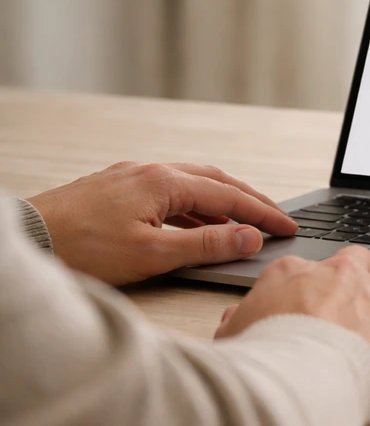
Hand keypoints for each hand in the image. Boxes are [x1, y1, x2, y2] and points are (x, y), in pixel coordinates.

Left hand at [28, 161, 297, 285]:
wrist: (24, 241)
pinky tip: (194, 227)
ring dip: (221, 204)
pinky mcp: (115, 190)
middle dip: (249, 200)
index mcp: (163, 182)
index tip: (287, 227)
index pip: (229, 197)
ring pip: (191, 186)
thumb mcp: (153, 254)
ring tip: (241, 226)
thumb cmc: (79, 248)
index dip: (263, 214)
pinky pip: (169, 193)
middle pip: (215, 181)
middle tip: (274, 219)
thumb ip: (206, 245)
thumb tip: (249, 237)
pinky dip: (193, 208)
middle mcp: (149, 172)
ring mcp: (130, 178)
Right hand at [215, 245, 369, 412]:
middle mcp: (344, 275)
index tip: (321, 307)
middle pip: (363, 262)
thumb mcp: (234, 339)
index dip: (321, 288)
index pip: (316, 267)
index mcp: (297, 274)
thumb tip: (236, 319)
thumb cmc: (263, 364)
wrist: (300, 383)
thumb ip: (240, 321)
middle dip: (363, 282)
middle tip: (359, 312)